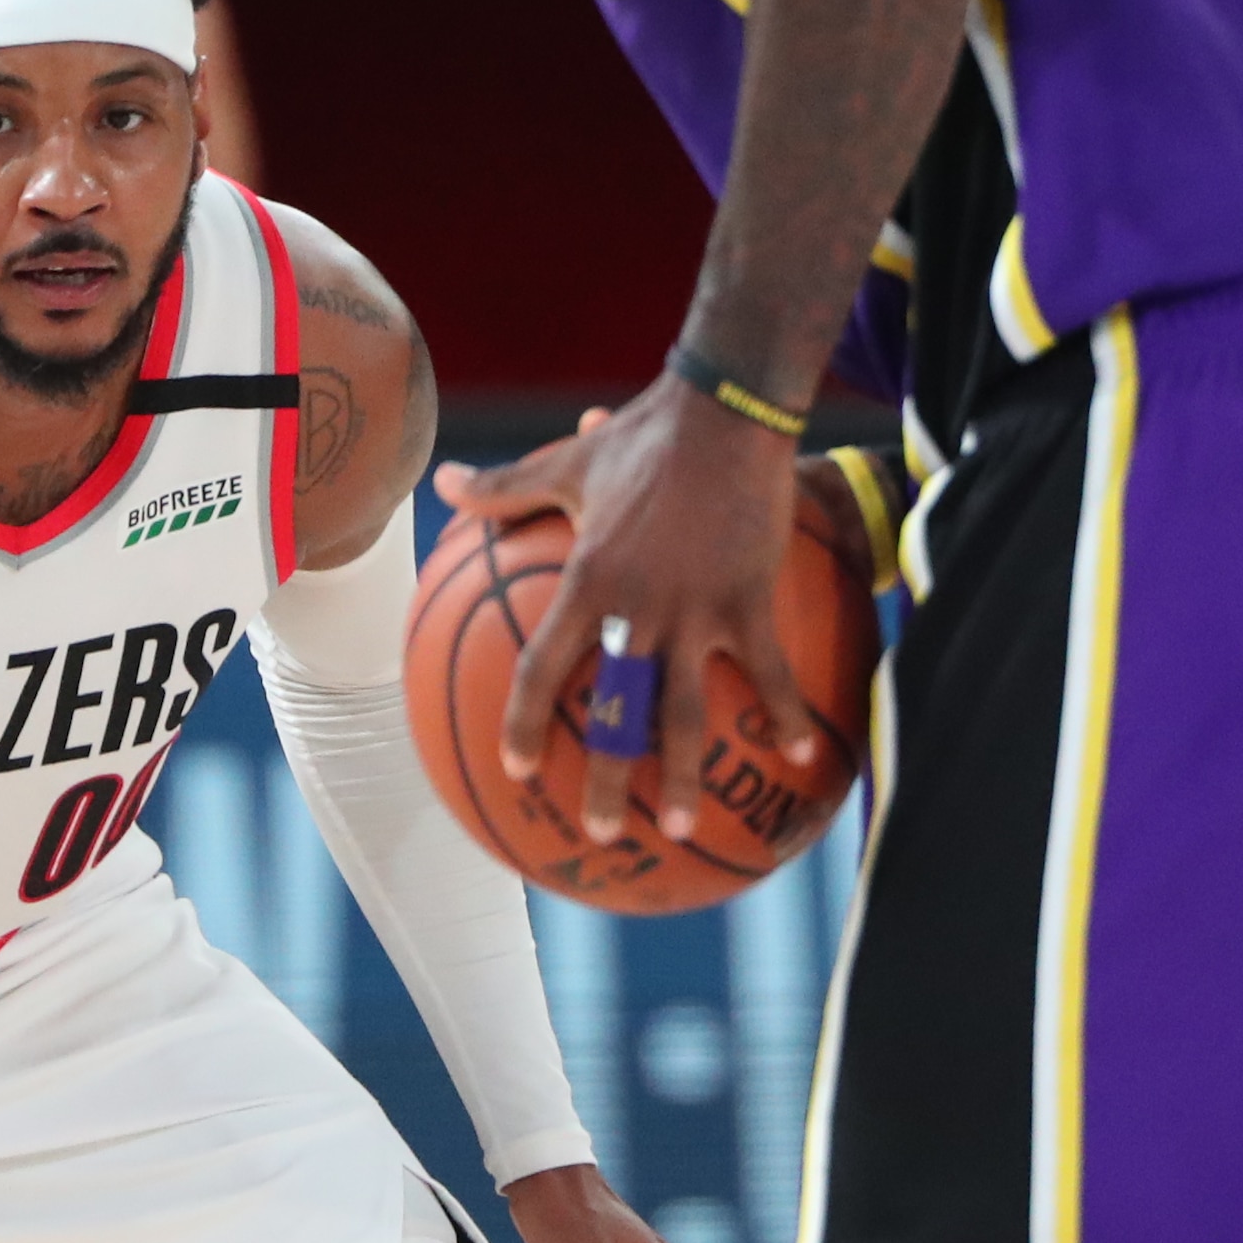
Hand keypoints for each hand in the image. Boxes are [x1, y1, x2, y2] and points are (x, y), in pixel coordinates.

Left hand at [439, 378, 835, 848]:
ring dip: (680, 775)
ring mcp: (696, 612)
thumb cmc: (642, 436)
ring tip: (678, 828)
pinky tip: (800, 759)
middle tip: (594, 831)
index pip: (539, 668)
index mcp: (586, 582)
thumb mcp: (564, 463)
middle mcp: (636, 609)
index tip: (515, 768)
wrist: (726, 411)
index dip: (523, 722)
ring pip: (685, 713)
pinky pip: (769, 673)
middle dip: (602, 778)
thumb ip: (503, 488)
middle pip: (612, 713)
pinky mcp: (750, 602)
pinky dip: (786, 716)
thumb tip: (442, 485)